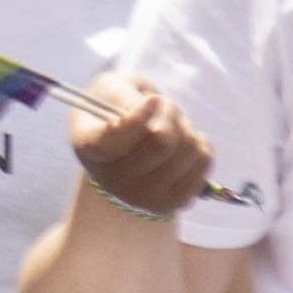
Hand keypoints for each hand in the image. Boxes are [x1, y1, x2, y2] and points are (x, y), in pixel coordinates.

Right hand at [60, 70, 213, 220]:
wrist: (121, 150)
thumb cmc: (115, 108)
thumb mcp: (111, 88)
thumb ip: (125, 96)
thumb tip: (154, 108)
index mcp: (89, 147)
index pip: (115, 138)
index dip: (140, 117)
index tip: (153, 99)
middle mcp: (111, 179)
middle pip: (162, 141)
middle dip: (171, 112)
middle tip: (165, 105)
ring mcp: (141, 197)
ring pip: (187, 150)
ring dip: (187, 127)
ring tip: (174, 125)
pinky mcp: (170, 204)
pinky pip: (203, 163)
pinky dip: (201, 144)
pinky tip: (186, 143)